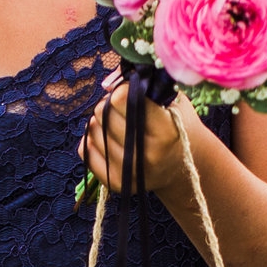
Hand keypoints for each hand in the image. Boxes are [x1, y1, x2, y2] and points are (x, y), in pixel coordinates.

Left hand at [81, 76, 194, 199]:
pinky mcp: (116, 183)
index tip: (131, 92)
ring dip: (101, 121)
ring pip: (92, 130)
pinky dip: (92, 139)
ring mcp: (130, 173)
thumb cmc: (176, 125)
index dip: (123, 90)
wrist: (181, 168)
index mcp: (166, 131)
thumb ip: (143, 83)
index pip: (123, 99)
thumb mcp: (171, 99)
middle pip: (104, 113)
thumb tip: (106, 85)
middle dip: (110, 105)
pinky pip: (84, 149)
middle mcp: (148, 156)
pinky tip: (109, 139)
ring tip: (119, 124)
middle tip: (124, 109)